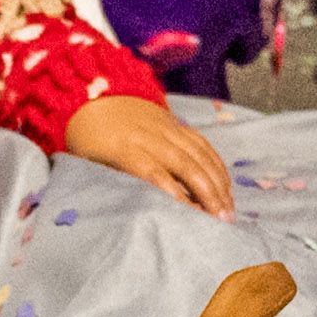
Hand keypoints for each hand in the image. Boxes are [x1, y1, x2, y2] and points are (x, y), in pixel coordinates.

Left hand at [62, 95, 237, 214]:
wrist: (93, 98)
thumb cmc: (88, 142)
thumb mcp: (88, 163)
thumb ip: (110, 183)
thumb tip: (133, 212)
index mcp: (123, 147)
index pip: (153, 172)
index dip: (174, 193)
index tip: (192, 214)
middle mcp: (148, 135)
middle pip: (184, 164)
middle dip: (207, 192)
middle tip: (222, 218)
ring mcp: (165, 126)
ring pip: (198, 154)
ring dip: (217, 181)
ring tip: (228, 208)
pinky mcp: (175, 123)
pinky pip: (202, 143)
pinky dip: (216, 164)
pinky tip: (225, 185)